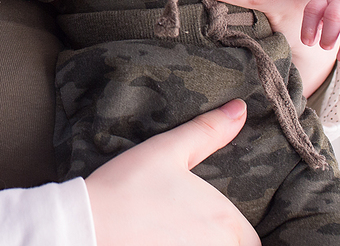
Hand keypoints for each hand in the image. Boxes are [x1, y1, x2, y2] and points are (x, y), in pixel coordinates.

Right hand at [86, 100, 258, 245]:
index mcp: (224, 219)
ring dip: (199, 244)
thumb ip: (208, 131)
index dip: (233, 229)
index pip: (249, 237)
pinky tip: (159, 241)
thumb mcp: (168, 149)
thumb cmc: (128, 185)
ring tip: (173, 234)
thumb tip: (240, 108)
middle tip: (188, 225)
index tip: (210, 219)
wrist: (89, 223)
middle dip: (217, 240)